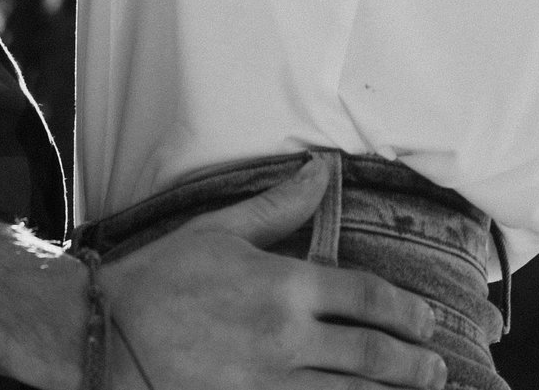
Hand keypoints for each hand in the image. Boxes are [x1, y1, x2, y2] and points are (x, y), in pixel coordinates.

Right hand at [98, 158, 447, 389]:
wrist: (101, 336)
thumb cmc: (158, 278)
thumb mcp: (217, 230)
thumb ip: (277, 206)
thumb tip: (320, 169)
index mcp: (283, 285)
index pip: (367, 297)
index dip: (407, 312)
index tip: (427, 322)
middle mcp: (286, 337)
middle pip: (372, 354)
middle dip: (414, 364)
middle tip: (436, 369)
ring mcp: (269, 383)